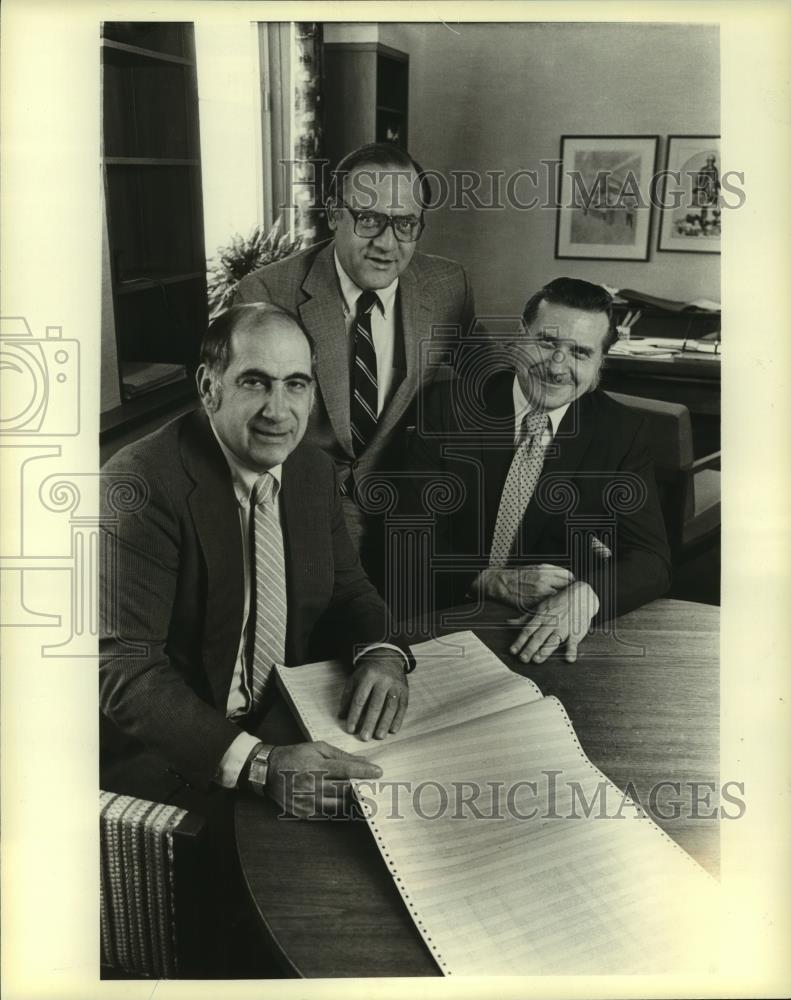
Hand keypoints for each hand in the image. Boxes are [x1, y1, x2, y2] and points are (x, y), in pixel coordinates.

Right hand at [266, 741, 381, 817]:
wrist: (268, 772)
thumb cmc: (295, 756)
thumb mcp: (317, 748)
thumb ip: (341, 755)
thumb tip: (363, 760)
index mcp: (318, 767)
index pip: (348, 770)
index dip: (365, 771)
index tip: (379, 772)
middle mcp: (314, 786)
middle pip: (346, 790)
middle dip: (363, 788)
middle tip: (377, 787)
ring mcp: (309, 802)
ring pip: (339, 805)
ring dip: (354, 802)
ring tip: (365, 797)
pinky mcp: (305, 813)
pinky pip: (328, 814)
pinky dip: (339, 810)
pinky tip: (348, 805)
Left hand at [339, 649, 408, 740]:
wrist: (388, 657)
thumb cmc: (368, 672)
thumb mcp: (355, 679)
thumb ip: (348, 696)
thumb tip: (341, 716)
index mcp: (368, 677)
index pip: (360, 699)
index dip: (354, 715)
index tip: (350, 729)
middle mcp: (384, 681)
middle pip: (376, 705)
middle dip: (370, 722)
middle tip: (364, 737)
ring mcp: (396, 686)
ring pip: (390, 707)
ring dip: (384, 723)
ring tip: (378, 736)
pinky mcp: (405, 691)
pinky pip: (402, 707)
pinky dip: (398, 720)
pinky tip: (392, 730)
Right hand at [474, 565, 574, 611]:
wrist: (501, 583)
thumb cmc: (518, 575)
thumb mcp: (536, 567)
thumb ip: (551, 572)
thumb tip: (566, 578)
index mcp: (545, 569)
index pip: (569, 576)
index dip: (572, 582)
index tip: (572, 587)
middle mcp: (544, 579)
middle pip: (566, 588)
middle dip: (569, 593)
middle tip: (570, 597)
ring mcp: (539, 592)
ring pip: (559, 599)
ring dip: (561, 602)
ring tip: (562, 604)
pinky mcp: (534, 603)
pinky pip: (548, 607)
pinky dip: (551, 608)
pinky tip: (550, 609)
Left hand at [507, 581, 598, 663]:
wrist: (581, 595)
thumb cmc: (559, 602)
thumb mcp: (540, 607)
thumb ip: (525, 618)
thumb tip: (509, 622)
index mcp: (541, 617)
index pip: (528, 630)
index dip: (519, 641)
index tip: (513, 650)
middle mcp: (551, 623)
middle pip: (538, 637)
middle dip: (530, 648)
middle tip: (523, 659)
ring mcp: (564, 627)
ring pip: (553, 640)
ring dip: (545, 650)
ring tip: (538, 659)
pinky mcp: (576, 631)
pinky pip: (574, 641)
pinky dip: (571, 650)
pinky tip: (569, 658)